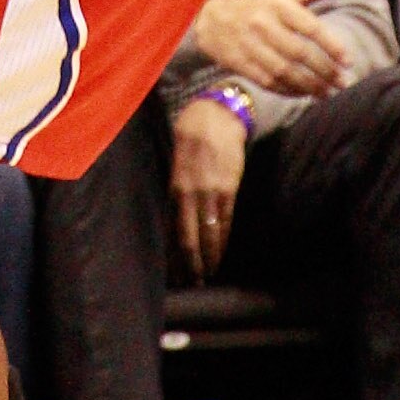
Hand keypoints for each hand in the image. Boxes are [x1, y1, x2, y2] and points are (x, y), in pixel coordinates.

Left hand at [170, 96, 246, 279]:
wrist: (216, 116)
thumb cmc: (191, 139)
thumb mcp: (175, 164)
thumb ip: (175, 191)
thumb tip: (171, 220)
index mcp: (173, 187)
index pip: (170, 229)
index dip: (172, 253)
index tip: (172, 273)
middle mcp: (189, 194)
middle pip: (188, 238)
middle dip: (190, 263)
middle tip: (192, 283)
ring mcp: (210, 193)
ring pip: (208, 235)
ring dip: (208, 258)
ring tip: (207, 276)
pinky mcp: (228, 190)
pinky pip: (225, 223)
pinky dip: (222, 242)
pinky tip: (220, 256)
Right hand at [197, 0, 349, 95]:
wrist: (211, 20)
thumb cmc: (258, 8)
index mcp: (277, 4)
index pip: (310, 27)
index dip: (331, 45)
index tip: (348, 61)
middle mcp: (263, 23)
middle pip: (298, 52)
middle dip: (324, 71)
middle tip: (342, 83)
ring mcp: (249, 44)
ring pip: (284, 71)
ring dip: (309, 85)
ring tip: (326, 92)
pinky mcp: (240, 62)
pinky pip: (268, 82)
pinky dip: (288, 90)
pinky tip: (303, 93)